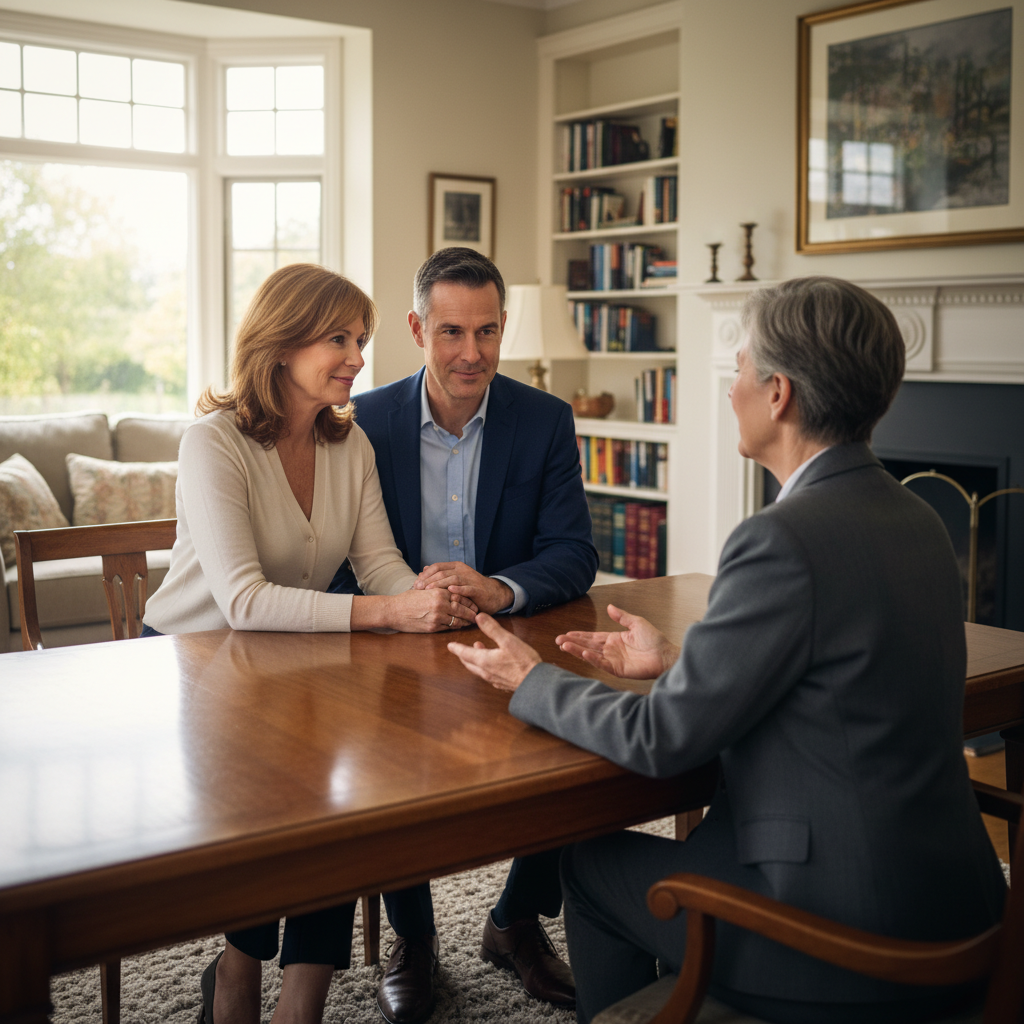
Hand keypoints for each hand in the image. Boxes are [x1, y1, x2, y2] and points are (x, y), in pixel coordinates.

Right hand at [382, 588, 477, 632]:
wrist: (393, 611)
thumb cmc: (407, 599)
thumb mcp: (424, 589)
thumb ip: (438, 588)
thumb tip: (450, 589)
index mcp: (439, 592)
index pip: (460, 595)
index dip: (469, 601)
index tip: (474, 603)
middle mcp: (440, 604)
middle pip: (462, 608)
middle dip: (471, 612)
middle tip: (477, 614)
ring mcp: (437, 616)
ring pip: (457, 620)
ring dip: (465, 621)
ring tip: (471, 622)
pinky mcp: (433, 627)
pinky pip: (449, 627)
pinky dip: (455, 627)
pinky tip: (459, 626)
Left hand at [415, 561, 514, 614]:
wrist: (493, 594)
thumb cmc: (471, 588)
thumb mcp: (455, 579)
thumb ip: (440, 574)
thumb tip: (423, 570)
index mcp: (456, 567)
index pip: (437, 567)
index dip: (425, 574)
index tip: (415, 583)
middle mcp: (462, 571)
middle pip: (442, 573)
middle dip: (428, 580)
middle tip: (417, 587)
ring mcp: (470, 579)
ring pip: (452, 579)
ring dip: (439, 584)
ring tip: (428, 590)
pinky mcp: (477, 589)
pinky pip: (467, 588)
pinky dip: (458, 589)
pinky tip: (450, 591)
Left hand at [448, 613, 541, 691]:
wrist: (535, 683)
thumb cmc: (523, 661)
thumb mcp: (507, 640)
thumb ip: (492, 629)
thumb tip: (479, 617)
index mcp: (484, 661)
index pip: (465, 653)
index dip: (457, 648)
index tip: (450, 645)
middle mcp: (486, 672)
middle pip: (470, 663)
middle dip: (463, 656)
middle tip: (459, 650)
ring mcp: (494, 679)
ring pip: (479, 669)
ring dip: (475, 660)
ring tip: (478, 650)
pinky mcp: (503, 683)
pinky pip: (488, 674)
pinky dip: (485, 666)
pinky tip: (492, 664)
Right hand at [555, 604, 678, 679]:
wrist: (666, 654)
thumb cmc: (655, 640)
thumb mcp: (636, 623)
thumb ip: (621, 616)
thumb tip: (609, 607)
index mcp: (614, 639)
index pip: (592, 637)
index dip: (579, 635)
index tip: (566, 633)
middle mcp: (611, 650)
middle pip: (588, 646)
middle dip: (573, 643)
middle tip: (558, 641)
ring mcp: (613, 660)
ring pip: (591, 655)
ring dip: (577, 650)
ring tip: (564, 646)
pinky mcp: (618, 669)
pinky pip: (602, 663)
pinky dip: (592, 659)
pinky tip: (583, 653)